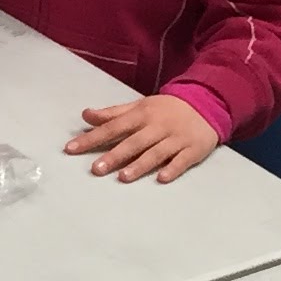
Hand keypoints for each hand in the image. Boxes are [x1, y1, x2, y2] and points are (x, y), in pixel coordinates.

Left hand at [71, 93, 221, 182]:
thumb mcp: (140, 106)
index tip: (71, 149)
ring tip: (123, 177)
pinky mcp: (193, 149)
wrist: (208, 102)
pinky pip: (182, 160)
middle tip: (96, 169)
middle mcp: (158, 126)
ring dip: (140, 165)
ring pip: (156, 152)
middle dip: (115, 155)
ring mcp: (176, 138)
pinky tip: (161, 178)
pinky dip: (173, 168)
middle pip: (134, 142)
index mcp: (142, 115)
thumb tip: (85, 115)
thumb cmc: (167, 109)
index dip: (92, 138)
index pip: (112, 127)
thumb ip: (112, 114)